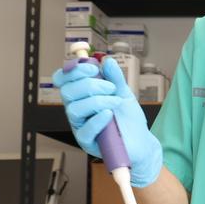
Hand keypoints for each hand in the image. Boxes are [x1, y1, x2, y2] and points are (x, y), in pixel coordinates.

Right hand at [51, 57, 161, 186]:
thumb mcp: (123, 93)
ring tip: (116, 102)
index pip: (63, 79)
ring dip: (97, 101)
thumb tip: (107, 61)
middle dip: (90, 85)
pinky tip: (109, 114)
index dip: (73, 70)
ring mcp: (79, 126)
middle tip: (111, 88)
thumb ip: (115, 78)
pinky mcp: (86, 142)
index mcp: (81, 95)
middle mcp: (77, 109)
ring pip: (75, 109)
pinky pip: (84, 130)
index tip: (93, 68)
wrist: (141, 142)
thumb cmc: (128, 118)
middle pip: (67, 92)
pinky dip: (97, 119)